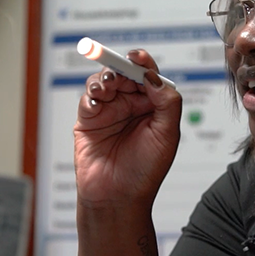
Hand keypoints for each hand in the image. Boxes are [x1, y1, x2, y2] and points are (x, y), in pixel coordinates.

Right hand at [74, 49, 181, 208]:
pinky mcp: (88, 120)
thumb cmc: (145, 171)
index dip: (142, 62)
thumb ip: (167, 102)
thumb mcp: (167, 135)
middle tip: (117, 75)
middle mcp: (130, 104)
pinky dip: (90, 96)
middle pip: (123, 73)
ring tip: (105, 87)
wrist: (118, 198)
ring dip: (103, 79)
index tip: (137, 57)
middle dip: (119, 69)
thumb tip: (153, 77)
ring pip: (103, 82)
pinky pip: (87, 100)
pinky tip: (96, 103)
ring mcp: (108, 110)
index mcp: (152, 105)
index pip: (147, 75)